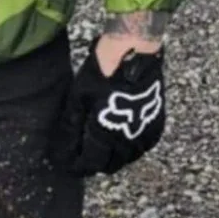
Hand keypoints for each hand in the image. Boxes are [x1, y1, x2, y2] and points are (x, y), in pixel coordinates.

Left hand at [54, 37, 165, 176]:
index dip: (77, 166)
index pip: (91, 163)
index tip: (67, 163)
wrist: (134, 51)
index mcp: (106, 133)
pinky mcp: (157, 124)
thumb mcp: (79, 97)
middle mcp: (128, 139)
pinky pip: (142, 147)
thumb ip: (71, 128)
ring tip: (99, 147)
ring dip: (113, 157)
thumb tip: (61, 151)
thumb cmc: (103, 71)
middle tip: (82, 154)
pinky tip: (120, 140)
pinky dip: (130, 149)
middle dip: (95, 163)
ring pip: (127, 158)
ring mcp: (145, 132)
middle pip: (110, 165)